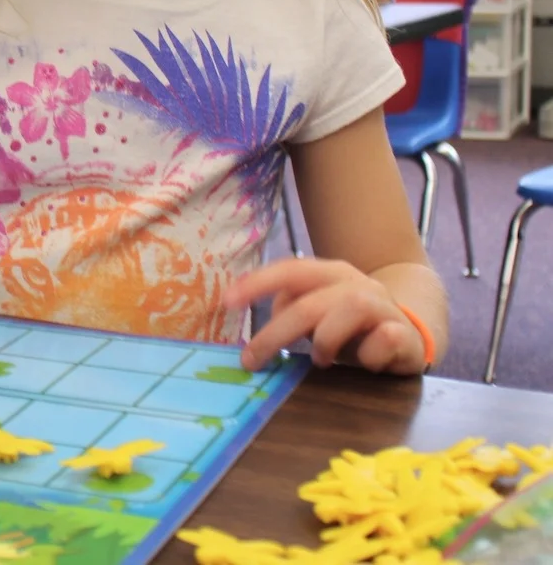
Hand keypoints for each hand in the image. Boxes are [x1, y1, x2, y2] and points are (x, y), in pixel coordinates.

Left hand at [225, 258, 426, 375]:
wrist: (407, 332)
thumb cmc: (350, 325)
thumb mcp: (317, 314)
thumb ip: (290, 312)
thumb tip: (253, 334)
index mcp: (330, 273)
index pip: (290, 271)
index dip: (258, 283)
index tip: (227, 301)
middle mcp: (356, 284)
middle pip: (309, 303)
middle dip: (274, 334)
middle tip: (251, 360)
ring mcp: (383, 306)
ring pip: (349, 309)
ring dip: (326, 340)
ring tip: (320, 361)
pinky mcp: (404, 334)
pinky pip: (385, 339)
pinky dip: (369, 355)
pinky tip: (366, 363)